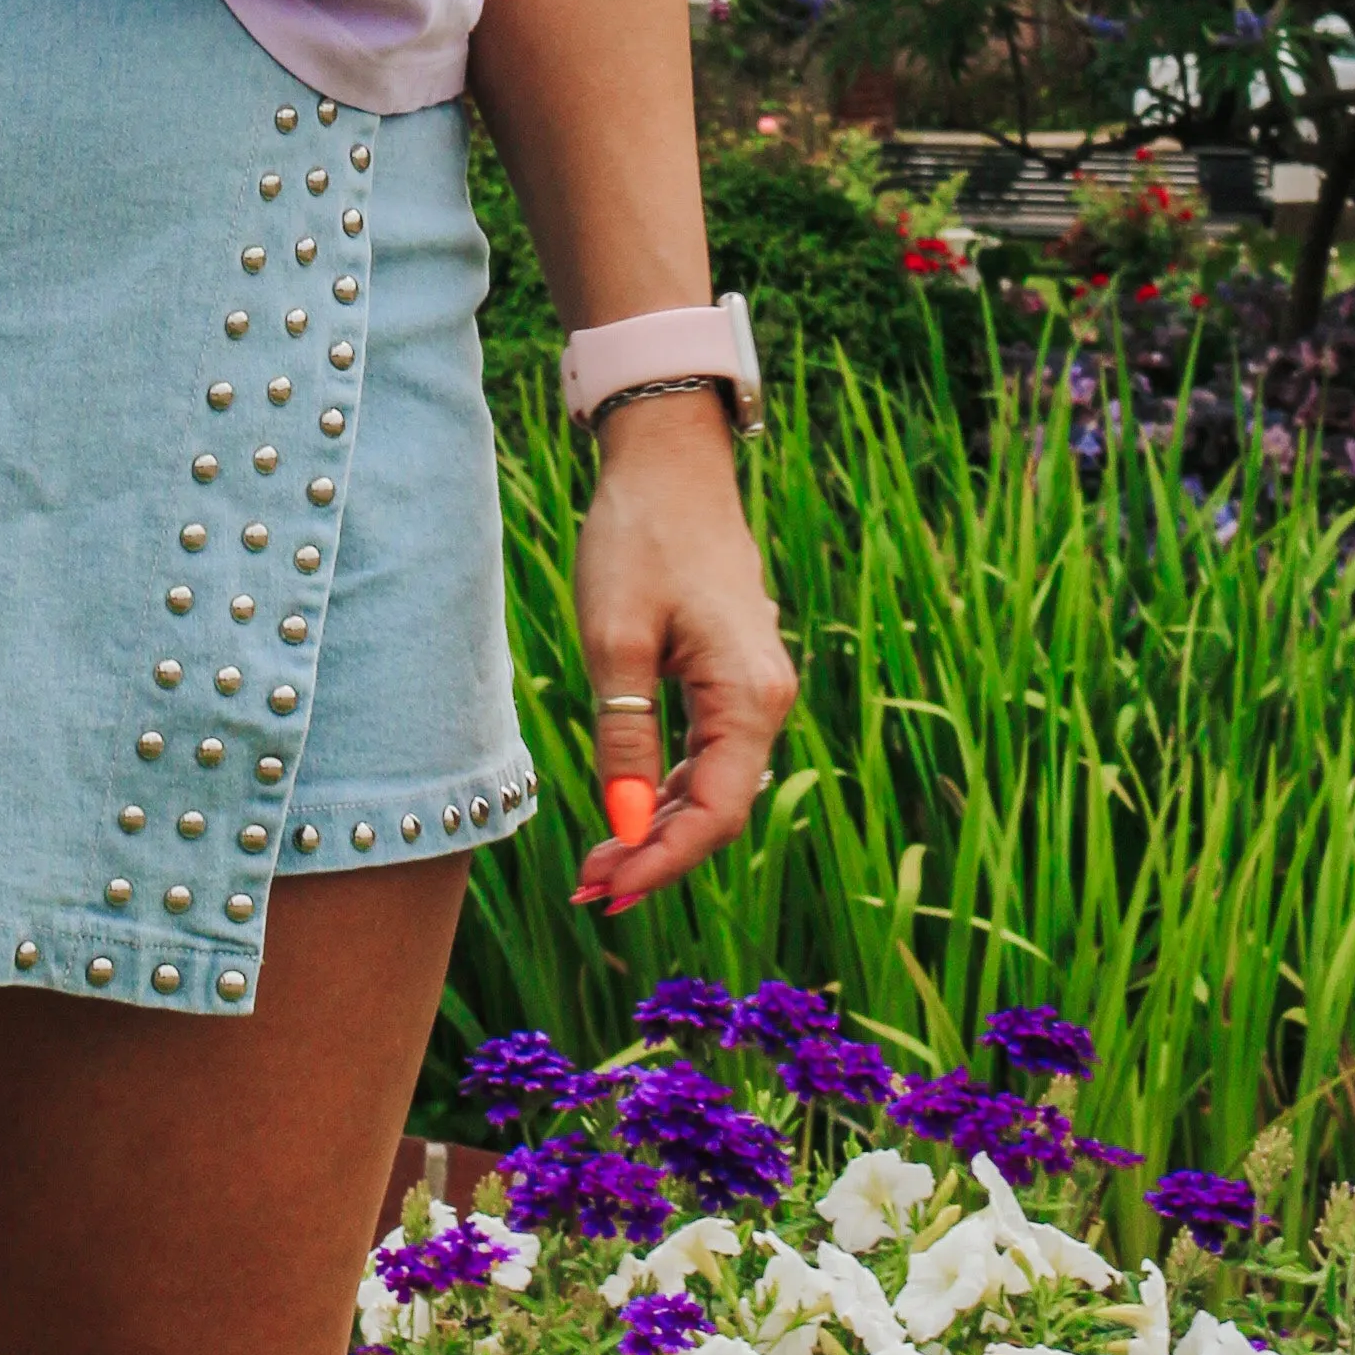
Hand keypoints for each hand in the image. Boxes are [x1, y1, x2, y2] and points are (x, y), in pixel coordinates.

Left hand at [565, 391, 794, 917]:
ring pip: (712, 786)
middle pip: (718, 810)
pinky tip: (626, 810)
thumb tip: (624, 828)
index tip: (606, 892)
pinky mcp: (732, 676)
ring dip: (657, 828)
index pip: (715, 815)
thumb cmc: (639, 538)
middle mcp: (766, 701)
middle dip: (655, 855)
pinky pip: (708, 754)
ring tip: (597, 864)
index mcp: (749, 698)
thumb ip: (625, 737)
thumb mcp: (615, 639)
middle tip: (588, 889)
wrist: (669, 462)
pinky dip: (666, 788)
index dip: (661, 863)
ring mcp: (753, 689)